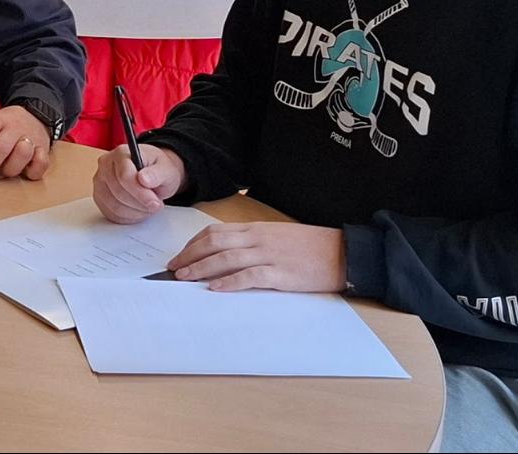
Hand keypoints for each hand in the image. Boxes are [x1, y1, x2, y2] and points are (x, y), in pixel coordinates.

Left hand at [0, 105, 51, 179]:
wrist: (34, 115)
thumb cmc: (5, 126)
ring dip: (10, 169)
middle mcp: (14, 127)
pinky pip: (41, 163)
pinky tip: (24, 171)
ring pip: (21, 155)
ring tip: (4, 169)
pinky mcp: (44, 149)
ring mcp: (31, 137)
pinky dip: (32, 171)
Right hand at [92, 144, 184, 222]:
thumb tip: (144, 179)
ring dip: (136, 212)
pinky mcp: (100, 198)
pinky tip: (139, 210)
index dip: (140, 193)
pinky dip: (129, 217)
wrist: (152, 176)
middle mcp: (106, 165)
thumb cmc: (157, 170)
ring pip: (115, 206)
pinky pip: (112, 214)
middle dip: (140, 203)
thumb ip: (157, 173)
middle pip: (118, 192)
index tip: (155, 202)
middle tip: (156, 205)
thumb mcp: (166, 169)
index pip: (124, 176)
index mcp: (121, 153)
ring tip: (148, 207)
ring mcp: (100, 182)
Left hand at [167, 222, 346, 291]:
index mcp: (256, 229)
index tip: (179, 256)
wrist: (343, 253)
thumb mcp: (278, 237)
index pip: (215, 232)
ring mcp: (269, 255)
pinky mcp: (281, 272)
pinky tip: (214, 288)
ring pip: (226, 258)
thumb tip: (227, 255)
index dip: (193, 244)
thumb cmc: (311, 247)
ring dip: (201, 268)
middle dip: (190, 255)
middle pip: (214, 242)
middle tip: (173, 269)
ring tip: (184, 278)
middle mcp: (258, 239)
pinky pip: (250, 276)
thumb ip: (254, 243)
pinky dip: (230, 282)